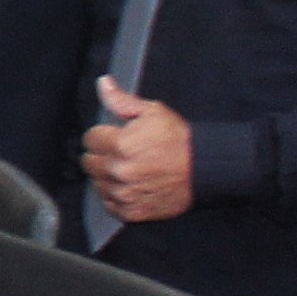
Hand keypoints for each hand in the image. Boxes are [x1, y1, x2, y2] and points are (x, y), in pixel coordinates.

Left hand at [87, 78, 195, 225]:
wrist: (206, 168)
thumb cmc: (181, 140)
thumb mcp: (152, 112)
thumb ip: (121, 100)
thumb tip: (103, 83)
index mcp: (120, 145)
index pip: (89, 139)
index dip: (101, 135)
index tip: (113, 136)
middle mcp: (119, 171)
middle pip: (89, 163)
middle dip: (101, 155)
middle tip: (120, 153)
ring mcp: (126, 194)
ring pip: (98, 184)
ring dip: (107, 177)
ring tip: (128, 169)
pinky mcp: (134, 212)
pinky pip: (111, 205)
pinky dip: (116, 197)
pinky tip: (130, 186)